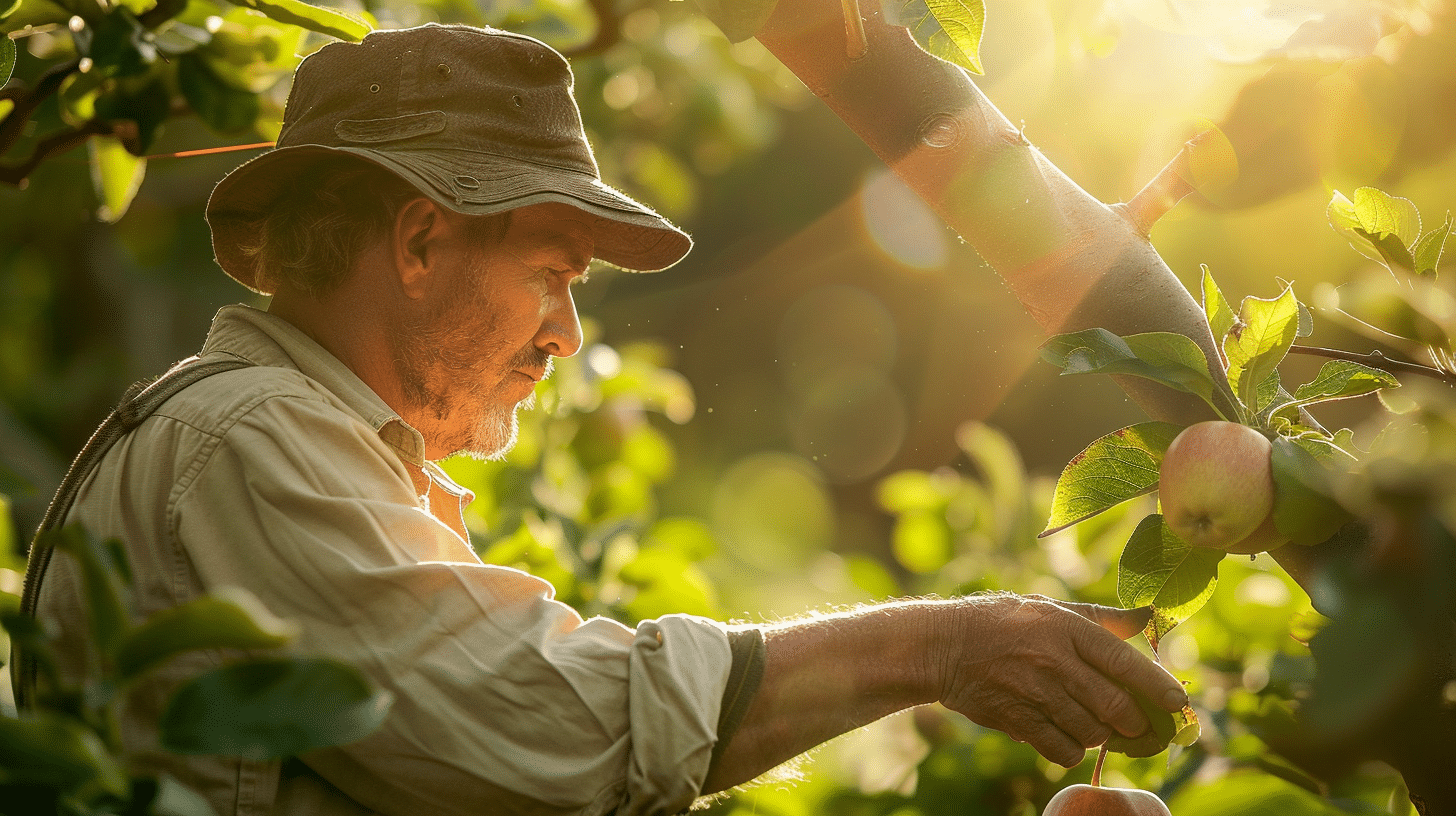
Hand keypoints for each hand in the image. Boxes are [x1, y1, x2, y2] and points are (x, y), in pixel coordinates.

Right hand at [935, 593, 1186, 766]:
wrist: (942, 646)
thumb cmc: (1001, 622)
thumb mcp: (1049, 608)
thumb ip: (1101, 618)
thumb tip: (1149, 616)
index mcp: (1066, 628)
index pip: (1123, 661)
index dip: (1157, 685)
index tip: (1178, 703)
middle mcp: (1054, 660)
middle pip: (1115, 705)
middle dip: (1134, 721)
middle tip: (1136, 724)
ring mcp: (1034, 692)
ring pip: (1092, 731)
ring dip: (1101, 734)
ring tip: (1093, 724)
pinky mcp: (1017, 719)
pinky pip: (1063, 748)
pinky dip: (1072, 749)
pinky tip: (1066, 736)